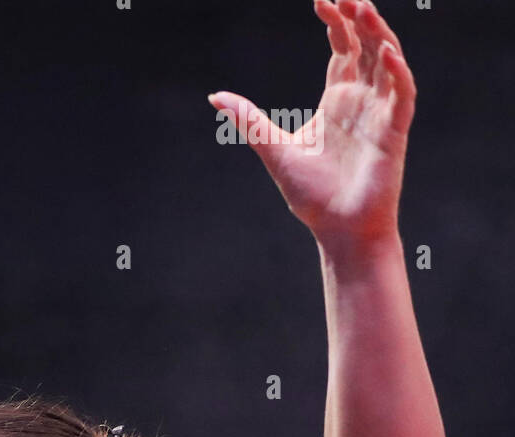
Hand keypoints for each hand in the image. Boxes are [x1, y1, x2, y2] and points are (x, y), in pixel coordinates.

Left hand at [208, 0, 415, 247]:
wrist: (338, 232)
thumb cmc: (313, 197)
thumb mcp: (274, 151)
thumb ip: (249, 121)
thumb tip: (215, 97)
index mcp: (336, 101)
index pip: (341, 49)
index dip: (335, 22)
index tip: (320, 0)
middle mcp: (361, 102)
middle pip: (365, 46)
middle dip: (358, 18)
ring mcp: (380, 114)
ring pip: (387, 61)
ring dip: (379, 34)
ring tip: (363, 8)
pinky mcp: (394, 132)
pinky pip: (402, 94)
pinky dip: (397, 72)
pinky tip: (385, 52)